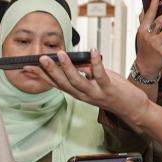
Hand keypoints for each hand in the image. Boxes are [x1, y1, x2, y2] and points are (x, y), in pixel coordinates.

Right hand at [38, 49, 152, 127]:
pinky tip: (93, 51)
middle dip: (51, 70)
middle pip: (63, 83)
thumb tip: (74, 60)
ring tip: (61, 54)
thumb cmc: (114, 92)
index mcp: (77, 93)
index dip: (41, 76)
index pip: (55, 83)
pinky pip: (100, 76)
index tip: (28, 67)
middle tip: (40, 59)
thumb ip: (84, 72)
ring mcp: (96, 93)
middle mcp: (83, 95)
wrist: (133, 109)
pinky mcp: (109, 89)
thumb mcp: (95, 81)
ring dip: (68, 68)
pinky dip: (96, 64)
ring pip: (77, 81)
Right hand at [135, 0, 161, 76]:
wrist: (145, 66)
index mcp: (142, 29)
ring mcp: (155, 44)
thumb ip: (144, 22)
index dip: (154, 1)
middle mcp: (148, 36)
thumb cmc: (145, 49)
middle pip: (161, 20)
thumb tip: (144, 8)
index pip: (148, 13)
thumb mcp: (142, 35)